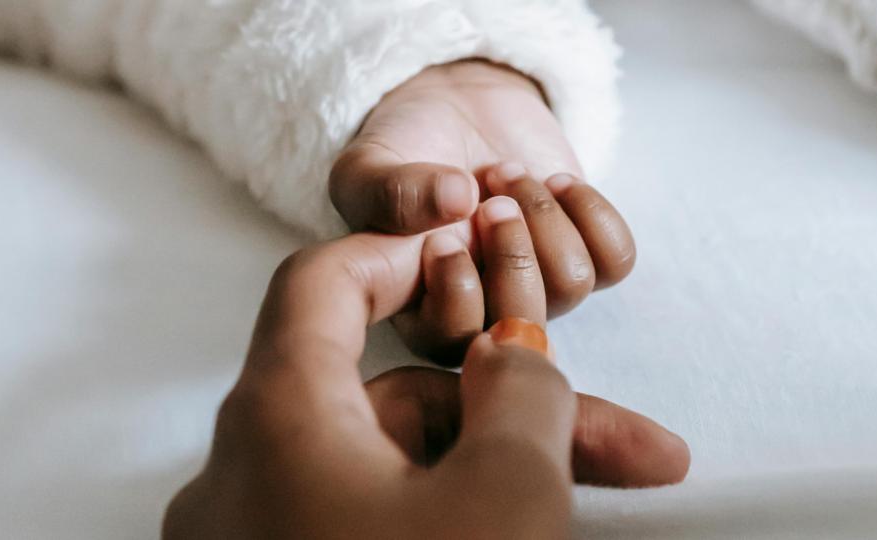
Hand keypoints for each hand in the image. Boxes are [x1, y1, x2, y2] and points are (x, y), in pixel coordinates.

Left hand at [163, 228, 687, 538]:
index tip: (468, 249)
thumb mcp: (504, 499)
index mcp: (279, 419)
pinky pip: (375, 523)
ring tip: (600, 499)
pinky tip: (527, 534)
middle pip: (396, 398)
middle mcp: (253, 474)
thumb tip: (519, 354)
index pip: (324, 285)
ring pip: (395, 470)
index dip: (402, 253)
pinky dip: (450, 518)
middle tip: (624, 443)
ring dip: (497, 473)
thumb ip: (522, 396)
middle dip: (516, 411)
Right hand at [328, 60, 634, 347]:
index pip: (452, 343)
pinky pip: (616, 260)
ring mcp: (540, 286)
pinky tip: (556, 182)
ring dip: (545, 217)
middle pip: (523, 324)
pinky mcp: (584, 253)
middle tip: (490, 199)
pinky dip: (592, 212)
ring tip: (509, 173)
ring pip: (572, 286)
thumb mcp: (370, 166)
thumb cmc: (405, 149)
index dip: (458, 291)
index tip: (442, 236)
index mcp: (423, 310)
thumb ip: (391, 191)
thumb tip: (457, 201)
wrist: (457, 106)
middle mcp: (486, 311)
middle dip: (512, 252)